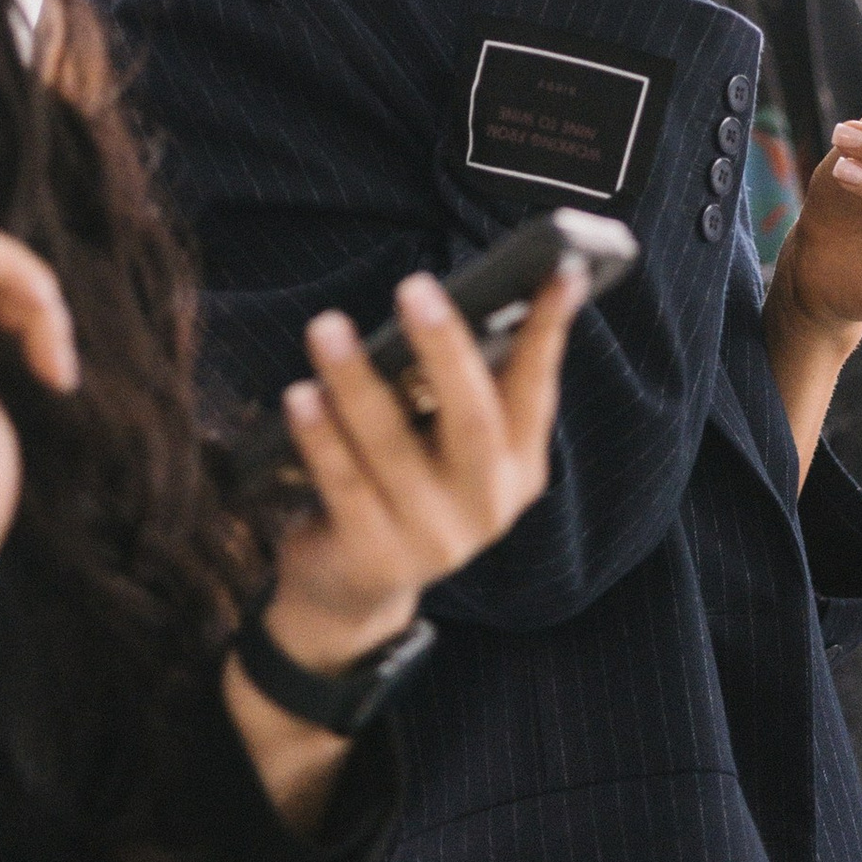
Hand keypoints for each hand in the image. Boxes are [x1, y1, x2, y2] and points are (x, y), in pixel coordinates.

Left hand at [260, 263, 581, 669]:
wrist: (353, 591)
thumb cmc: (403, 483)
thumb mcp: (445, 446)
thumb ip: (459, 388)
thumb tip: (455, 298)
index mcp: (517, 467)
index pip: (536, 388)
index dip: (549, 329)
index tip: (561, 270)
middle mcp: (486, 505)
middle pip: (472, 418)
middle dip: (444, 348)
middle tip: (415, 285)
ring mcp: (433, 538)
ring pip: (392, 447)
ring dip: (356, 381)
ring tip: (327, 327)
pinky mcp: (374, 558)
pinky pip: (343, 484)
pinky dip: (319, 436)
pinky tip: (299, 394)